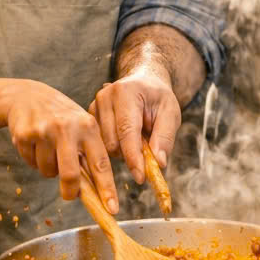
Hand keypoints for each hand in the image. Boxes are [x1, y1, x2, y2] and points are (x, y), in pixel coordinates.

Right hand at [2, 80, 118, 211]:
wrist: (28, 96)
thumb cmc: (61, 117)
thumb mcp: (81, 126)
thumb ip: (89, 153)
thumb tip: (96, 190)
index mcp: (88, 126)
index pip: (101, 164)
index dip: (107, 189)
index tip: (112, 209)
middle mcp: (68, 127)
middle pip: (70, 175)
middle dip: (69, 190)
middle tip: (69, 195)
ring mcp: (45, 130)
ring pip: (48, 171)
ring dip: (49, 169)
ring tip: (49, 150)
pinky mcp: (25, 134)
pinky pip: (31, 163)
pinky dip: (34, 160)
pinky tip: (35, 143)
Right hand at [90, 68, 181, 184]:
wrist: (144, 82)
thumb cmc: (158, 98)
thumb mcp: (170, 113)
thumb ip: (165, 137)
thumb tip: (159, 163)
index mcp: (126, 92)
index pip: (127, 131)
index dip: (133, 157)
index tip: (140, 177)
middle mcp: (105, 97)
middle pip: (112, 141)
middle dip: (129, 155)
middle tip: (146, 152)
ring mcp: (94, 105)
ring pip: (103, 145)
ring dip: (121, 152)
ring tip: (137, 139)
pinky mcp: (89, 115)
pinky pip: (98, 142)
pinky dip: (113, 147)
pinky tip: (124, 139)